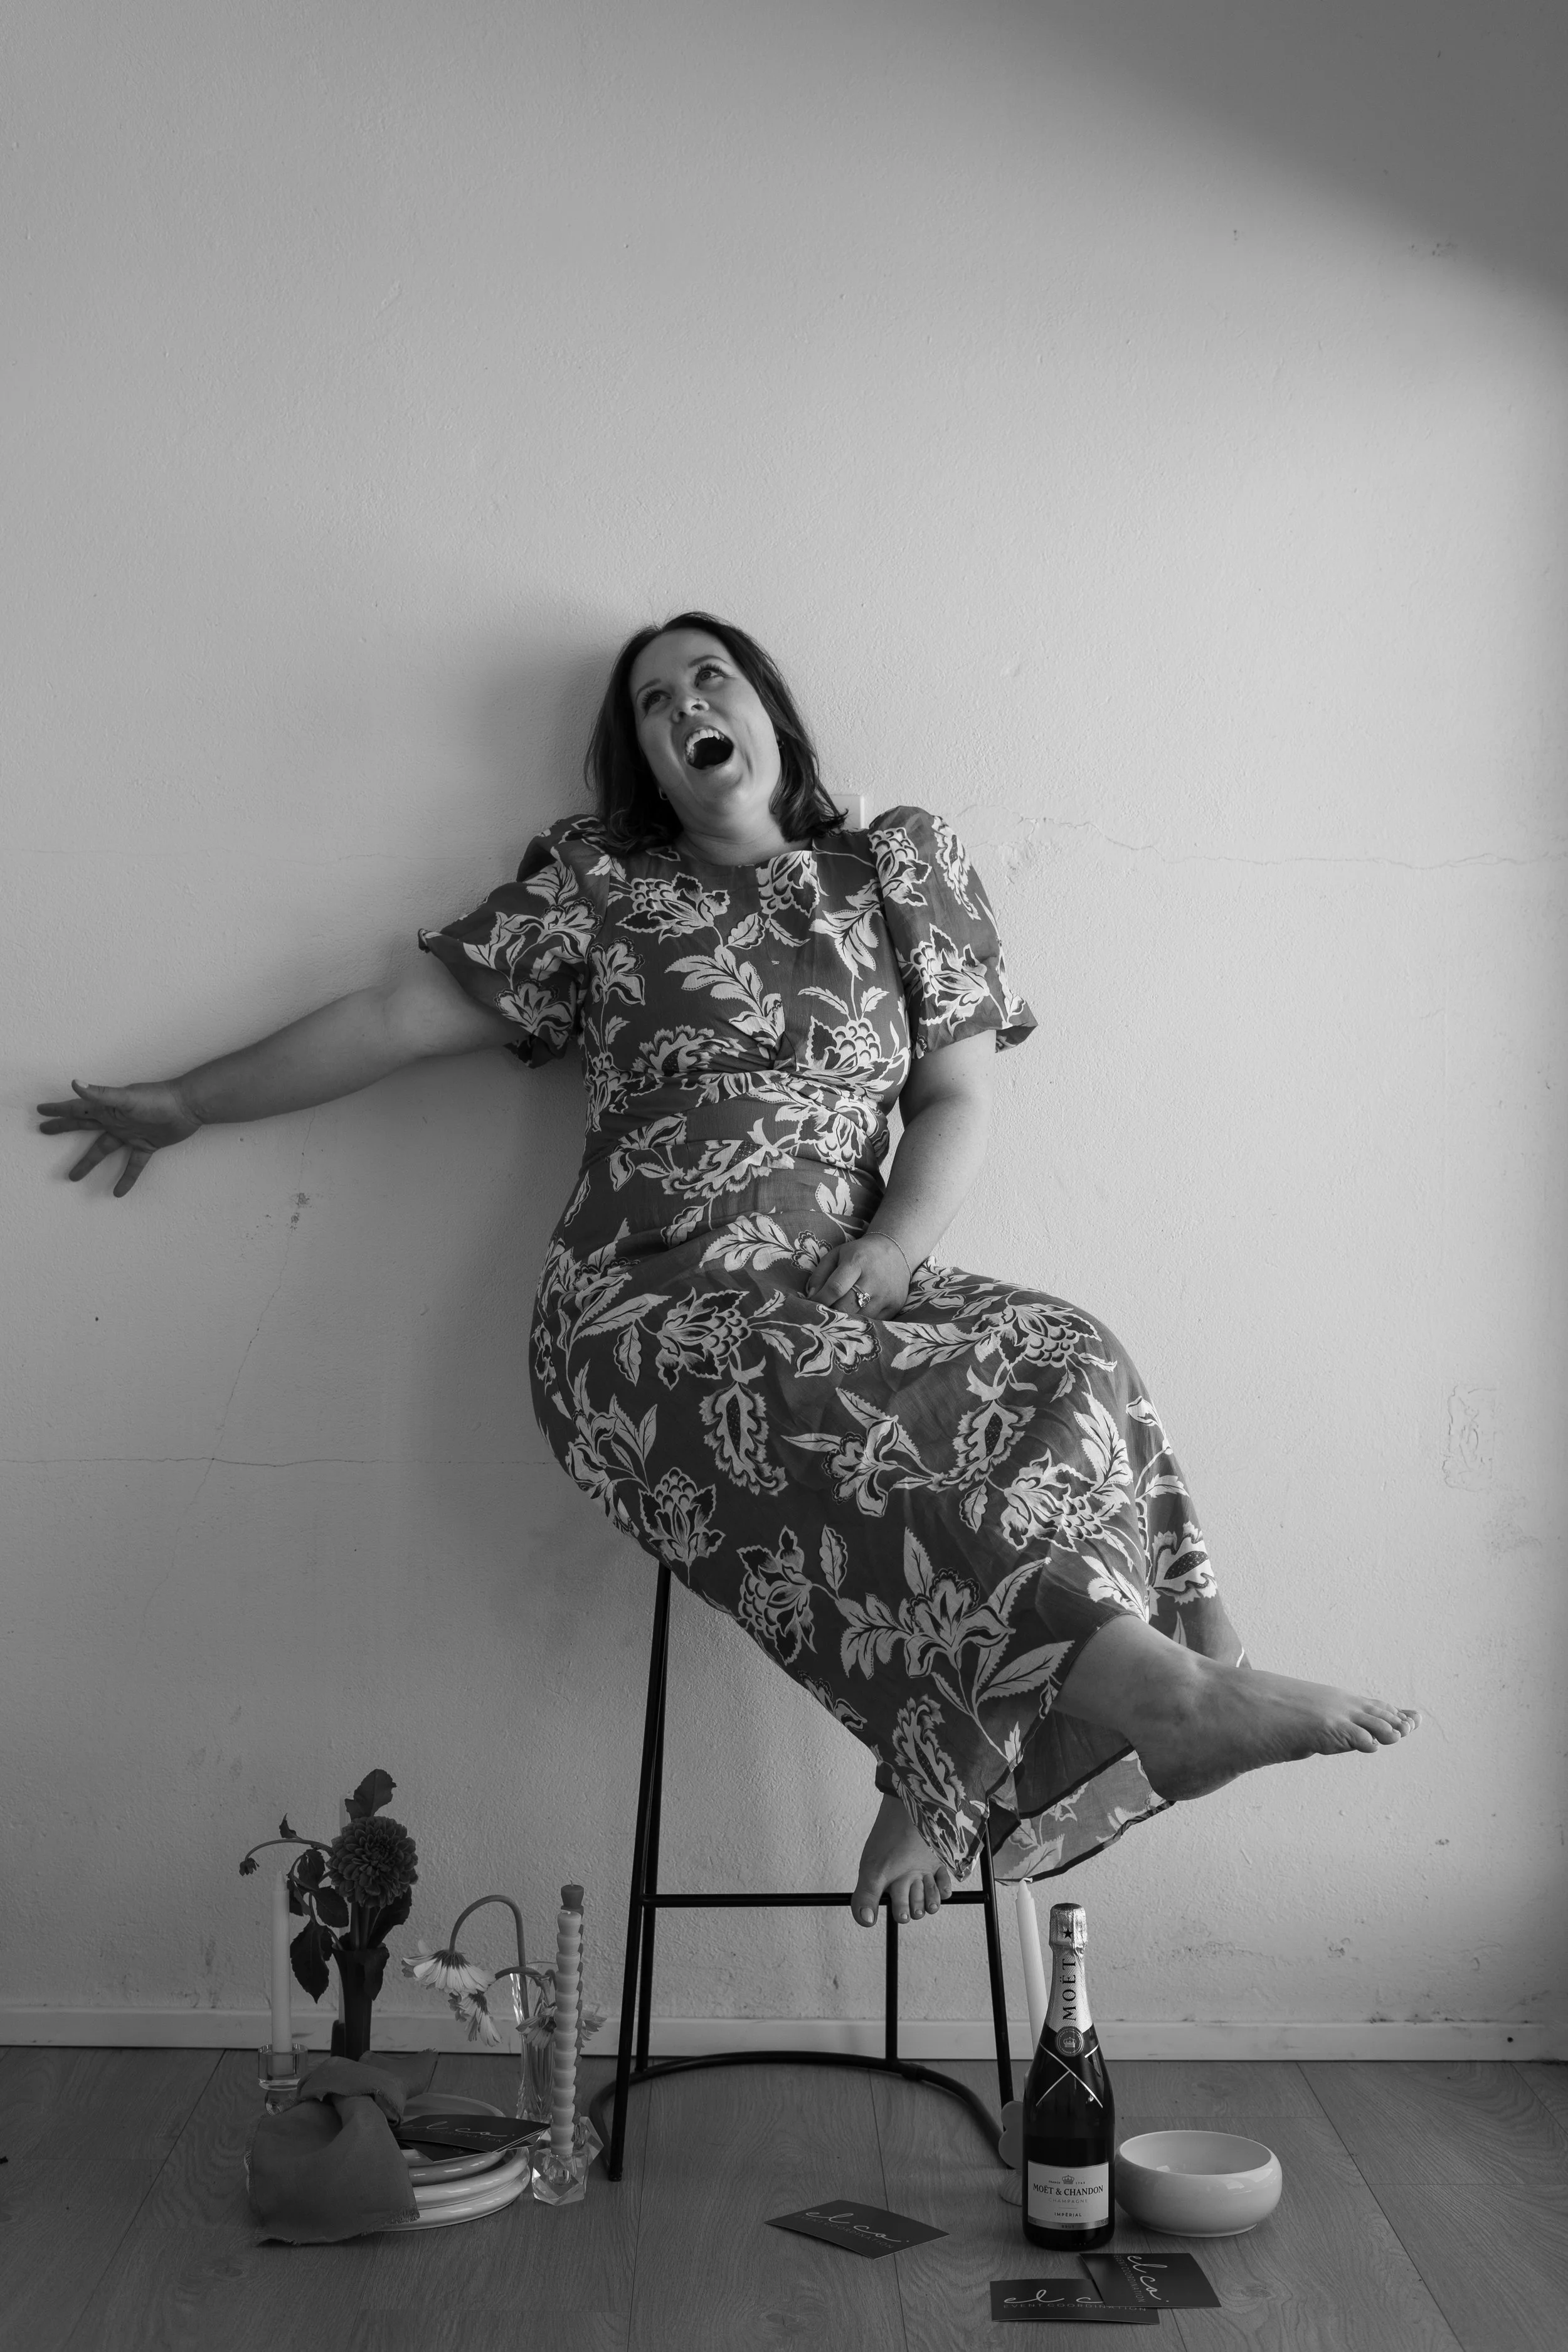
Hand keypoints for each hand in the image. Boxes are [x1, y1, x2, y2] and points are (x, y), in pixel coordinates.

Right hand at [36, 1079, 200, 1196]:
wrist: (188, 1107)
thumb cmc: (157, 1099)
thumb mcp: (126, 1098)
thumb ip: (100, 1094)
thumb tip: (74, 1083)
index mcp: (107, 1108)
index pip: (77, 1109)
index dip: (58, 1110)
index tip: (40, 1110)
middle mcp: (115, 1120)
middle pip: (83, 1126)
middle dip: (63, 1128)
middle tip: (44, 1130)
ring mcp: (130, 1133)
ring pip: (103, 1150)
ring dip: (88, 1162)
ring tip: (73, 1177)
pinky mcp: (147, 1145)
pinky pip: (134, 1165)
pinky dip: (127, 1178)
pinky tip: (118, 1193)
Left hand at [804, 1231, 911, 1318]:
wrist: (895, 1251)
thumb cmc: (859, 1254)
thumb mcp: (836, 1255)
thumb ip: (820, 1274)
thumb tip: (811, 1297)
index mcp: (857, 1262)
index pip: (835, 1288)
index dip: (820, 1301)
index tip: (810, 1305)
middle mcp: (874, 1279)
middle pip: (846, 1307)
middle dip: (831, 1313)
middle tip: (824, 1313)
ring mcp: (887, 1295)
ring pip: (860, 1318)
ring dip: (846, 1320)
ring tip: (839, 1316)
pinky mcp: (895, 1306)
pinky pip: (874, 1322)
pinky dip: (862, 1322)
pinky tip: (856, 1315)